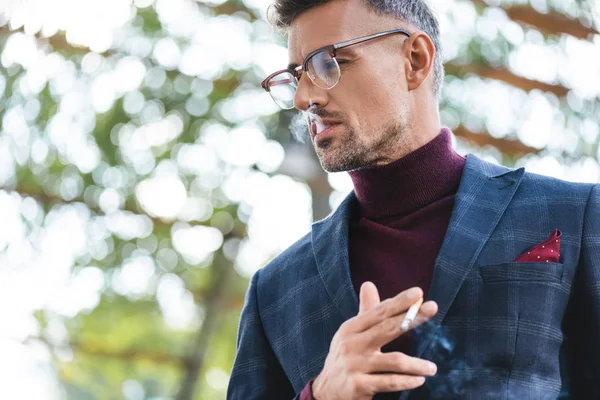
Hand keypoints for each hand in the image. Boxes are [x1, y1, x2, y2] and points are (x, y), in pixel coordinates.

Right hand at [312, 283, 437, 399]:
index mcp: (351, 328)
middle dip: (412, 317)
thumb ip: (365, 311)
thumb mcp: (351, 333)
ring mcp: (354, 365)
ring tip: (432, 368)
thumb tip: (368, 284)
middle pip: (387, 328)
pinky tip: (419, 380)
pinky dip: (406, 381)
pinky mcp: (358, 385)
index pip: (379, 312)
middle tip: (433, 308)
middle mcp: (352, 344)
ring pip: (393, 360)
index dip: (399, 301)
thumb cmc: (345, 357)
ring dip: (416, 364)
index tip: (418, 292)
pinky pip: (389, 382)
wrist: (327, 391)